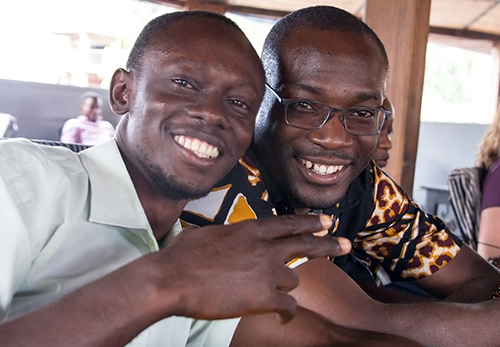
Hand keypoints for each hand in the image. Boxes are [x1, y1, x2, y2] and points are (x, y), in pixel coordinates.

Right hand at [148, 214, 350, 322]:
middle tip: (345, 243)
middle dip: (327, 243)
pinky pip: (288, 305)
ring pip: (292, 278)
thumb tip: (228, 238)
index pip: (287, 223)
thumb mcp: (208, 235)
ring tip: (274, 293)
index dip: (309, 222)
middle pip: (304, 243)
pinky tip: (284, 318)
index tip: (325, 221)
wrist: (173, 278)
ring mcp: (266, 271)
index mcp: (250, 229)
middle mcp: (264, 247)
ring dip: (285, 285)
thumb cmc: (183, 256)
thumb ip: (228, 236)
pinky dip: (287, 313)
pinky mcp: (263, 296)